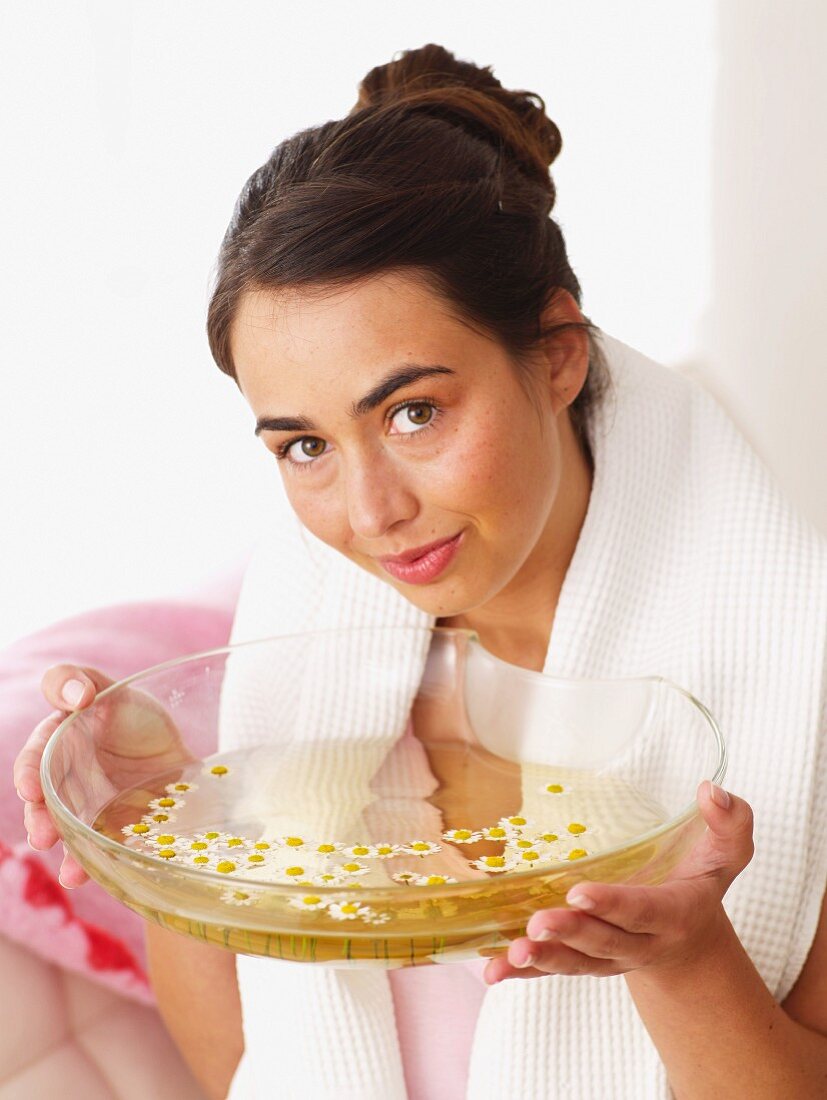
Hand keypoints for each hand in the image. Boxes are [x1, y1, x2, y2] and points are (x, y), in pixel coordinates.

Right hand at [13, 664, 191, 887]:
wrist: (178, 751)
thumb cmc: (136, 717)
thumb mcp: (113, 690)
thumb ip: (80, 681)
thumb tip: (76, 695)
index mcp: (59, 745)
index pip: (36, 757)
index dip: (29, 772)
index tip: (29, 788)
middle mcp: (67, 782)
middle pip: (46, 803)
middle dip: (41, 821)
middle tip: (43, 835)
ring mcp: (88, 811)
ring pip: (70, 833)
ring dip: (66, 853)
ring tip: (70, 871)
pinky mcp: (113, 832)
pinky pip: (101, 850)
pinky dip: (95, 865)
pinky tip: (87, 876)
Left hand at [483, 780, 753, 984]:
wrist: (689, 941)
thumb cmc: (700, 883)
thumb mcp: (725, 853)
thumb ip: (729, 823)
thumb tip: (712, 790)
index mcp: (673, 914)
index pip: (641, 911)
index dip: (612, 904)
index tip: (579, 892)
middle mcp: (639, 945)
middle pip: (602, 942)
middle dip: (570, 933)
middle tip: (537, 922)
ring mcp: (608, 959)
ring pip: (575, 963)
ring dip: (542, 960)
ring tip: (511, 954)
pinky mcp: (582, 962)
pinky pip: (551, 970)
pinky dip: (520, 974)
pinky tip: (491, 971)